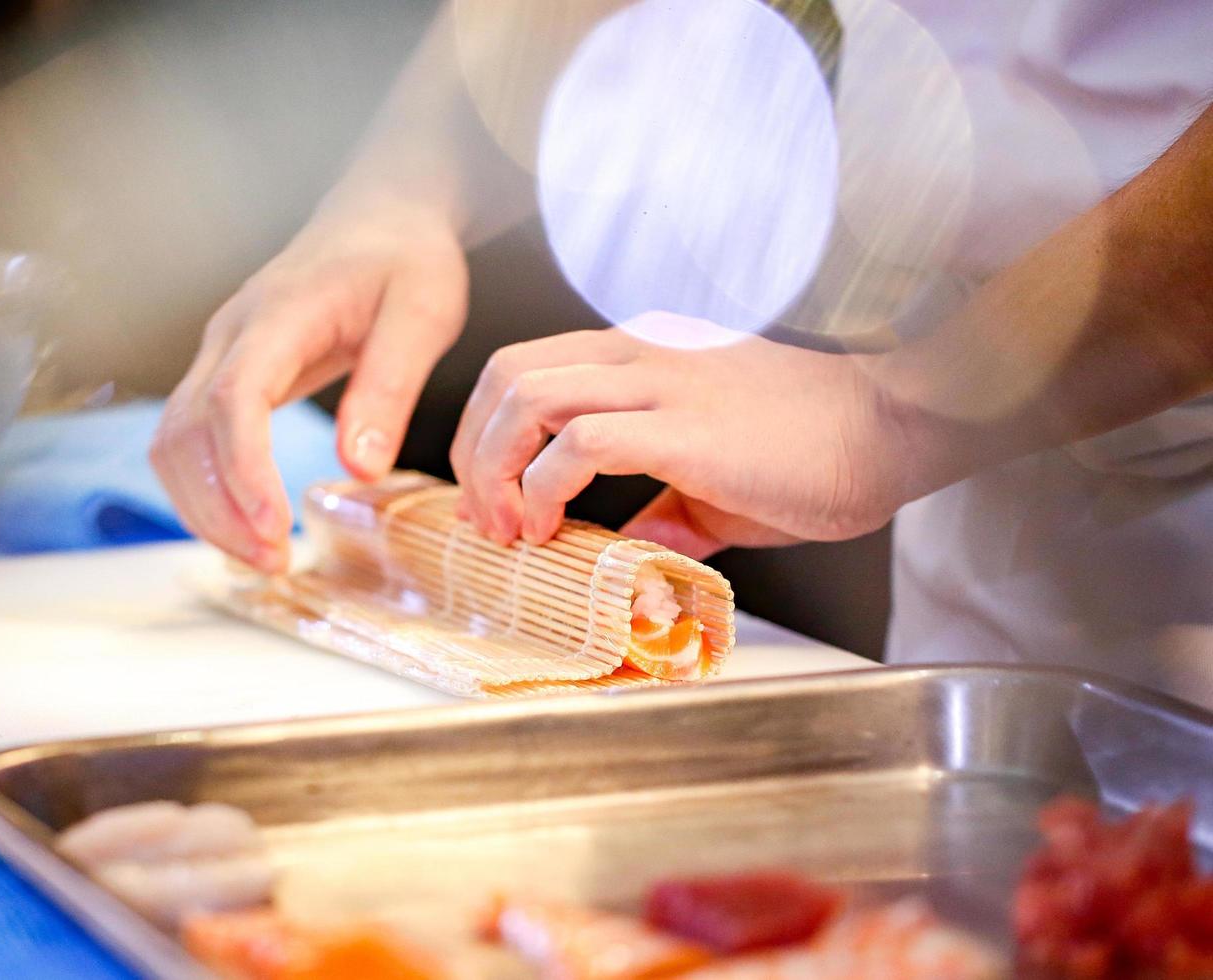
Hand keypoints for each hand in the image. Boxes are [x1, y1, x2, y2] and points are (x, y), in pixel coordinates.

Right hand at [151, 198, 468, 570]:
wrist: (381, 215)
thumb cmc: (406, 259)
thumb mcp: (425, 313)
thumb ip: (389, 386)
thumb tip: (357, 468)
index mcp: (279, 312)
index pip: (234, 396)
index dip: (244, 469)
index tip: (273, 528)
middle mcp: (230, 332)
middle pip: (186, 429)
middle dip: (219, 506)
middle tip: (274, 563)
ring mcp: (218, 352)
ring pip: (173, 441)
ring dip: (205, 507)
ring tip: (263, 557)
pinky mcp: (223, 372)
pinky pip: (188, 439)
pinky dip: (205, 490)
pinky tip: (246, 526)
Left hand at [448, 316, 909, 558]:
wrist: (892, 430)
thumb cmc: (815, 452)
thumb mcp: (719, 485)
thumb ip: (667, 510)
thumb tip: (633, 553)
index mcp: (639, 359)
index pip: (525, 368)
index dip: (487, 433)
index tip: (491, 499)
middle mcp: (638, 357)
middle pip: (506, 373)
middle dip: (474, 449)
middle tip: (486, 518)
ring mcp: (660, 385)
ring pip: (528, 397)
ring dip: (498, 468)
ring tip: (511, 529)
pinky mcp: (684, 428)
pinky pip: (581, 444)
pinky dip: (545, 488)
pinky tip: (552, 528)